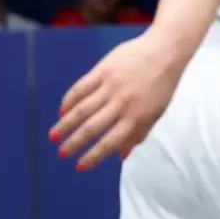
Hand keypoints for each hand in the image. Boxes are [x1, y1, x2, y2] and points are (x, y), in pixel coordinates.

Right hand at [49, 33, 184, 170]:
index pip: (110, 143)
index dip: (92, 157)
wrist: (165, 51)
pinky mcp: (103, 70)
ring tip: (54, 137)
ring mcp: (111, 86)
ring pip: (82, 110)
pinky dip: (69, 101)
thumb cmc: (162, 85)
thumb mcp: (156, 113)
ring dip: (65, 125)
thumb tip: (121, 157)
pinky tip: (62, 111)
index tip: (79, 167)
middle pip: (91, 128)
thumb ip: (138, 134)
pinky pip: (81, 88)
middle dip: (74, 143)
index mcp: (137, 117)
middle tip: (61, 153)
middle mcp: (122, 104)